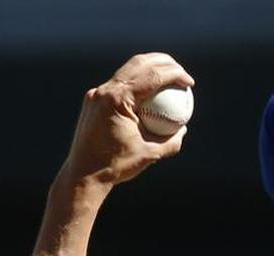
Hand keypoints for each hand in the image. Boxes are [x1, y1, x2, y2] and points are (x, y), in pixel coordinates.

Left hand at [61, 52, 194, 186]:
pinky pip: (119, 85)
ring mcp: (97, 93)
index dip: (175, 74)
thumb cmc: (116, 166)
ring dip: (151, 68)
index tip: (190, 83)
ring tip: (169, 77)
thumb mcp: (150, 155)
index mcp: (118, 100)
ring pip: (128, 70)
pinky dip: (137, 83)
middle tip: (182, 73)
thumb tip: (184, 127)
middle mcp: (105, 91)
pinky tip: (151, 93)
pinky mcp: (94, 99)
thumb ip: (171, 141)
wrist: (83, 174)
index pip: (152, 76)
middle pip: (139, 63)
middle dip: (165, 62)